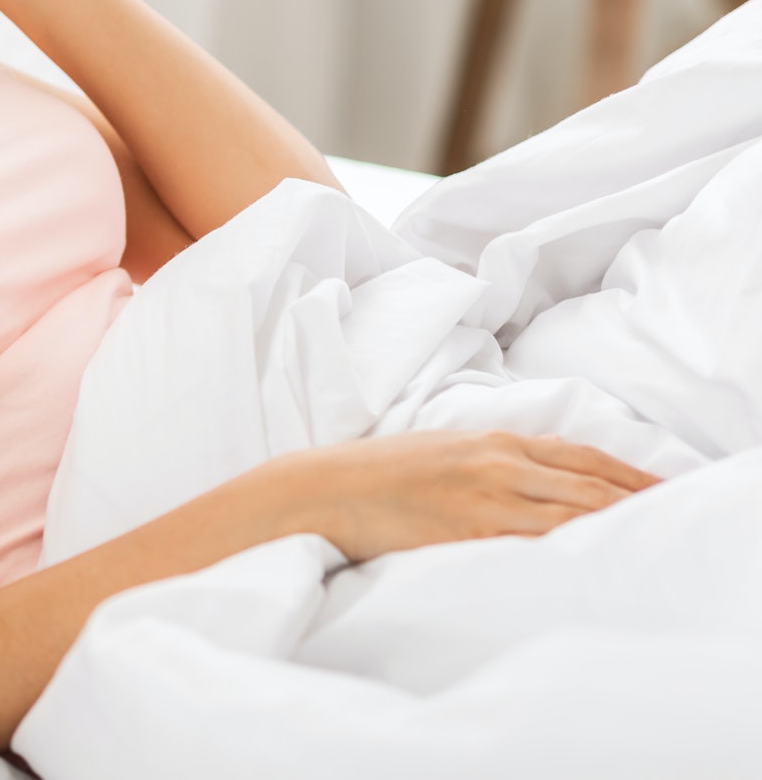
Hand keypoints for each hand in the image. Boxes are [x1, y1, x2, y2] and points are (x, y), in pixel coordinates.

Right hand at [260, 430, 660, 562]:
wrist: (324, 490)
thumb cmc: (377, 475)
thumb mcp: (442, 451)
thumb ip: (490, 461)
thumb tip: (534, 479)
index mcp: (491, 441)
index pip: (582, 456)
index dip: (630, 474)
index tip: (663, 489)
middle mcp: (497, 464)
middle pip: (590, 484)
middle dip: (640, 500)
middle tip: (678, 514)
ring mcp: (484, 498)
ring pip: (573, 513)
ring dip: (618, 525)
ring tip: (653, 539)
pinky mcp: (468, 532)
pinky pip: (535, 544)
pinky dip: (573, 550)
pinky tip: (597, 560)